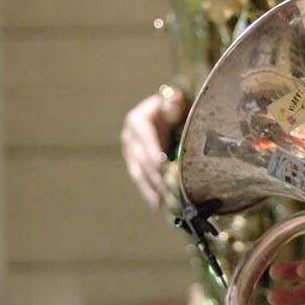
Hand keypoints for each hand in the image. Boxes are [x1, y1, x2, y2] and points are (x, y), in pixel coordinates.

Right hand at [121, 86, 186, 208]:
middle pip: (141, 159)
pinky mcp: (134, 165)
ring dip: (150, 189)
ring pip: (138, 173)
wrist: (163, 113)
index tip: (161, 164)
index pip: (145, 137)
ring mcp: (129, 153)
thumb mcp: (173, 103)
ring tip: (160, 203)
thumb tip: (175, 99)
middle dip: (154, 175)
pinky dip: (148, 192)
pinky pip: (140, 180)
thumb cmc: (173, 107)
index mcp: (137, 121)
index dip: (152, 150)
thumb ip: (174, 103)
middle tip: (167, 189)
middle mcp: (129, 137)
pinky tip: (157, 204)